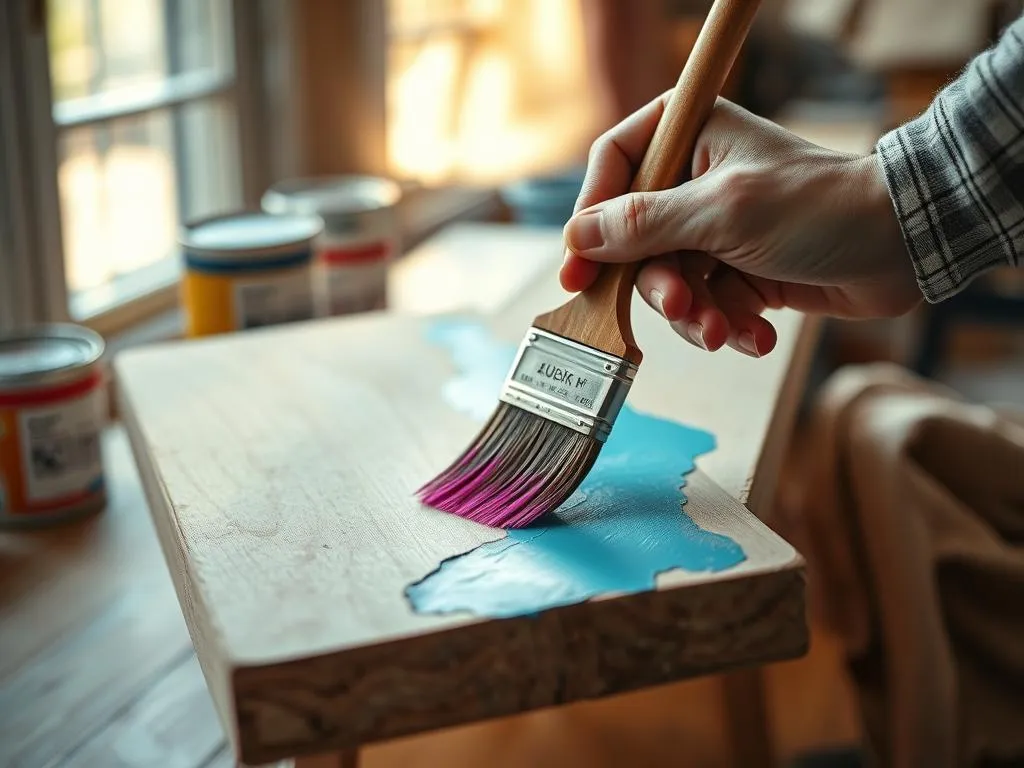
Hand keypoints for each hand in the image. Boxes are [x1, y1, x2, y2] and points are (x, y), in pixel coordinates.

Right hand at [560, 96, 921, 356]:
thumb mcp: (721, 211)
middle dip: (661, 284)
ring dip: (696, 313)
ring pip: (669, 280)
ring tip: (726, 330)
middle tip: (682, 308)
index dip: (589, 219)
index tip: (576, 272)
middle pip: (636, 238)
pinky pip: (705, 303)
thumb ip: (644, 224)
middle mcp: (694, 177)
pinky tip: (757, 333)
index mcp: (689, 134)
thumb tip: (576, 238)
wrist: (901, 246)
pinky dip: (727, 323)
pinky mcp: (737, 268)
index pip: (614, 168)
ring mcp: (715, 226)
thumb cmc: (817, 208)